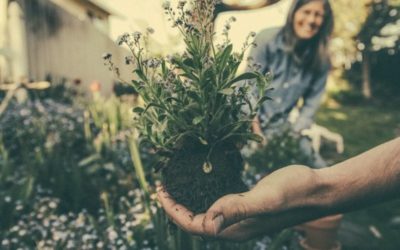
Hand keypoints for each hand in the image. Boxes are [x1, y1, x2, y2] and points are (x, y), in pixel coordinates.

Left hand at [157, 165, 318, 240]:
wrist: (318, 189)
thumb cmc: (295, 193)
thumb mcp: (265, 199)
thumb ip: (237, 210)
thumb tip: (208, 224)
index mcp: (235, 229)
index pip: (194, 226)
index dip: (173, 211)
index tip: (160, 191)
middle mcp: (236, 227)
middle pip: (197, 222)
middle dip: (176, 207)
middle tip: (163, 186)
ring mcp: (243, 217)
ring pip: (207, 213)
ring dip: (189, 201)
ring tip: (176, 185)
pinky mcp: (249, 205)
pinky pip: (220, 203)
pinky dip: (206, 194)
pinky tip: (203, 182)